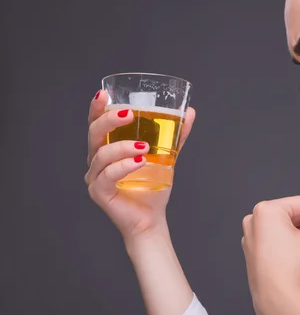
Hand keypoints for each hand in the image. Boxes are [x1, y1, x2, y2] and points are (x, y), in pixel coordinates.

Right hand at [84, 90, 195, 241]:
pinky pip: (107, 176)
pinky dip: (123, 167)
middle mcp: (96, 161)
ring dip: (122, 147)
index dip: (97, 108)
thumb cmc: (153, 188)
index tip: (104, 94)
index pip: (96, 124)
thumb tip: (190, 112)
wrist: (152, 219)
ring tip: (144, 147)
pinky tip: (139, 163)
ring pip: (101, 155)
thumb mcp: (166, 157)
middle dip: (109, 121)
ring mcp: (95, 177)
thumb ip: (175, 136)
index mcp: (107, 149)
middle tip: (129, 114)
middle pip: (94, 134)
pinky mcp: (99, 193)